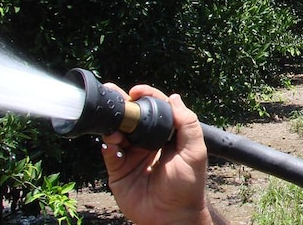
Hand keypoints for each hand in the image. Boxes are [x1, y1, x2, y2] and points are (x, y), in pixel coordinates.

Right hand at [101, 84, 212, 224]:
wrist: (173, 215)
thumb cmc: (188, 185)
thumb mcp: (194, 151)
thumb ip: (187, 124)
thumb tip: (175, 98)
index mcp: (166, 134)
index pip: (155, 108)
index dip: (146, 96)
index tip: (137, 90)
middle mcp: (147, 141)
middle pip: (132, 117)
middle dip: (122, 104)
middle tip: (114, 94)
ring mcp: (132, 154)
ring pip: (117, 132)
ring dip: (113, 124)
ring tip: (115, 126)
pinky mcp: (119, 170)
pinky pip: (109, 153)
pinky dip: (108, 145)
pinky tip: (113, 144)